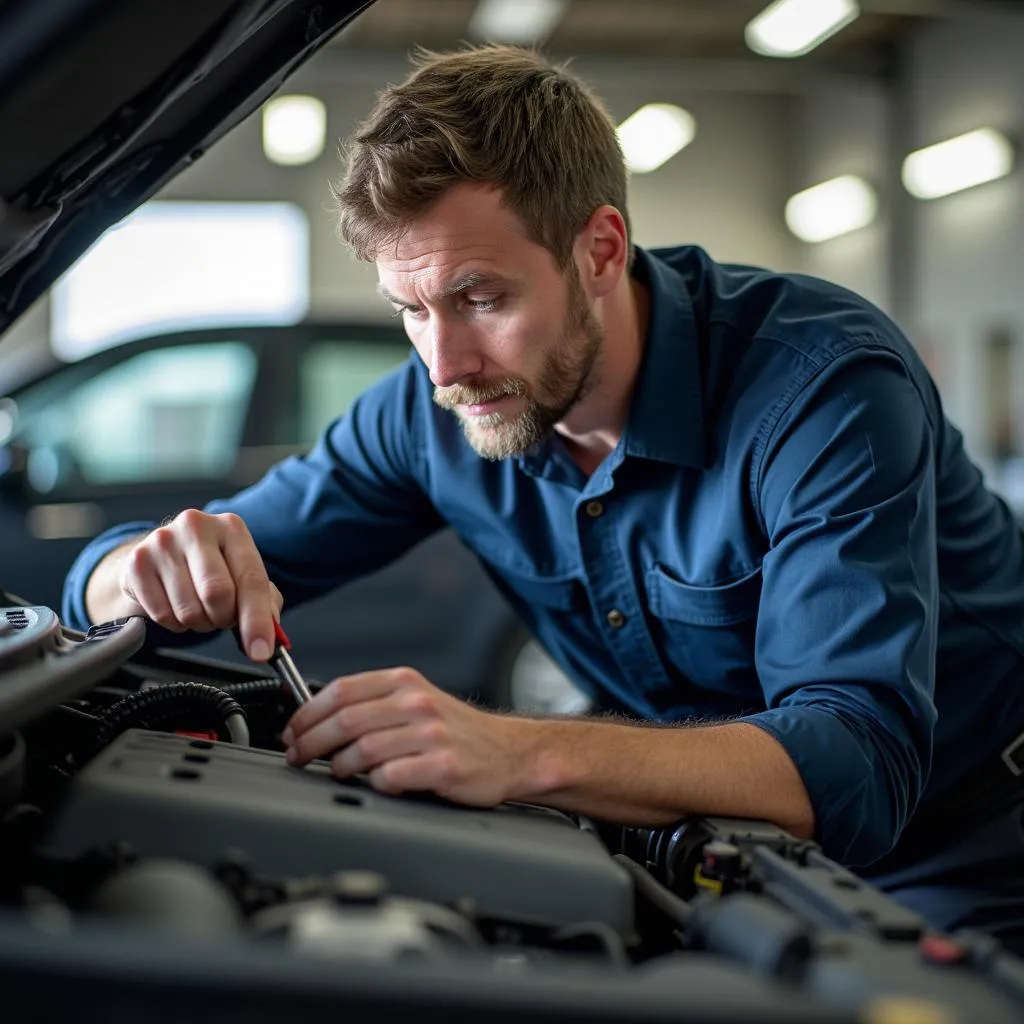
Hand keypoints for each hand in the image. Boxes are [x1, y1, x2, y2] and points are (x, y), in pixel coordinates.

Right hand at [119, 509, 282, 660]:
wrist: (160, 557)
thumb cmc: (209, 567)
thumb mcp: (241, 574)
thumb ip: (264, 603)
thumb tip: (268, 638)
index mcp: (231, 527)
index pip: (251, 579)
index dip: (257, 620)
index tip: (261, 651)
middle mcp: (196, 526)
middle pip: (217, 593)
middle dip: (223, 618)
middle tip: (222, 616)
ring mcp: (162, 542)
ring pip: (189, 610)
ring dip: (199, 623)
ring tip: (198, 607)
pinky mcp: (136, 563)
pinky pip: (162, 614)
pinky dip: (174, 623)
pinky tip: (175, 605)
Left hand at [282, 667, 528, 805]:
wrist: (510, 752)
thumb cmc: (457, 731)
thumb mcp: (416, 699)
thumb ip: (374, 703)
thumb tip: (319, 717)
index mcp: (404, 681)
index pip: (340, 691)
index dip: (306, 714)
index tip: (292, 732)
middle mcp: (416, 702)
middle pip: (344, 721)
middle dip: (310, 743)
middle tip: (298, 757)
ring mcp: (430, 734)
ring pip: (362, 750)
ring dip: (339, 766)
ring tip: (338, 773)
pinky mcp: (443, 766)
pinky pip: (390, 777)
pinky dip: (374, 784)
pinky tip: (375, 784)